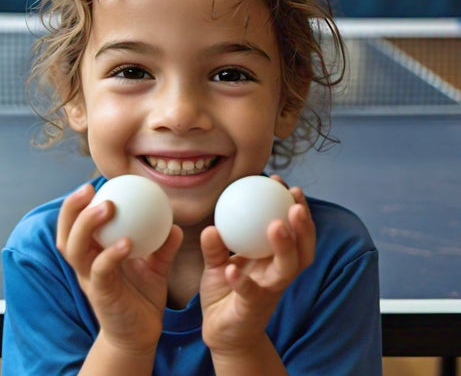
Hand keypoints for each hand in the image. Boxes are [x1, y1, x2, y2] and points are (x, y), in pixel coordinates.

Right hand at [56, 183, 182, 351]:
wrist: (141, 333)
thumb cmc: (142, 295)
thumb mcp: (155, 266)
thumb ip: (163, 245)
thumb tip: (175, 224)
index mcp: (93, 253)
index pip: (75, 225)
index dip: (76, 204)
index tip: (92, 183)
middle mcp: (86, 265)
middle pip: (66, 233)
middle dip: (72, 209)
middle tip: (90, 189)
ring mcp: (91, 280)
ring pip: (75, 250)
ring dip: (87, 225)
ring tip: (107, 206)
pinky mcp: (101, 296)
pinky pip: (101, 271)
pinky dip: (111, 254)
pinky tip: (128, 242)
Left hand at [199, 176, 314, 353]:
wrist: (222, 332)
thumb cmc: (226, 291)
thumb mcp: (217, 262)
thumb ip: (215, 245)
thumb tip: (211, 226)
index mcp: (273, 259)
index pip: (293, 230)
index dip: (293, 207)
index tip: (281, 183)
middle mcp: (278, 274)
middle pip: (303, 249)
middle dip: (304, 225)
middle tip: (295, 202)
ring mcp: (269, 292)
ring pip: (287, 269)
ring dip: (285, 246)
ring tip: (277, 225)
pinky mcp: (253, 310)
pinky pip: (250, 294)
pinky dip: (243, 281)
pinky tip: (232, 269)